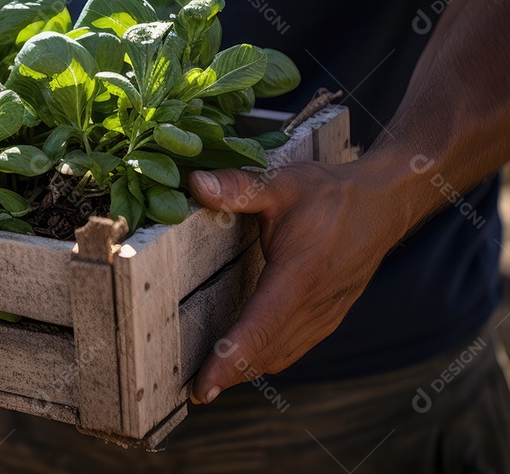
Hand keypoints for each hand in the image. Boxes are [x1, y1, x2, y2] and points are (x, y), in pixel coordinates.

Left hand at [185, 160, 406, 403]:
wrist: (383, 205)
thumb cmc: (329, 194)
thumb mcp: (281, 184)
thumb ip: (238, 188)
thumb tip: (194, 185)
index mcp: (300, 276)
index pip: (258, 327)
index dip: (228, 360)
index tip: (203, 388)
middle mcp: (315, 305)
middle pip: (265, 352)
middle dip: (229, 374)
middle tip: (191, 390)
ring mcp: (325, 315)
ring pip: (280, 355)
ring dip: (247, 371)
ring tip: (210, 382)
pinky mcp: (329, 317)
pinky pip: (294, 348)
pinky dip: (266, 358)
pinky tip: (244, 359)